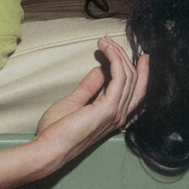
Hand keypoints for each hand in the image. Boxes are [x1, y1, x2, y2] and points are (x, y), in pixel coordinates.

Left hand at [33, 37, 149, 171]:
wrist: (47, 148)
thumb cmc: (56, 131)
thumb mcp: (75, 102)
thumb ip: (89, 87)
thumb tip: (100, 70)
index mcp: (113, 117)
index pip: (135, 91)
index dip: (140, 71)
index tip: (136, 53)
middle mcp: (119, 116)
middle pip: (134, 80)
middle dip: (125, 56)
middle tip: (110, 40)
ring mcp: (115, 113)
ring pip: (128, 76)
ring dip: (118, 54)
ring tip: (105, 41)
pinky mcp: (108, 109)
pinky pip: (119, 77)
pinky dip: (115, 59)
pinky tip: (106, 49)